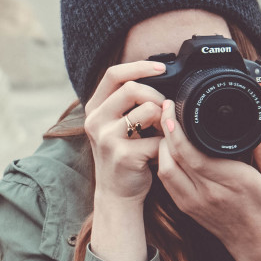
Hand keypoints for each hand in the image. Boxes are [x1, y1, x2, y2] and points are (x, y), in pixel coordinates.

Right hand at [84, 61, 165, 260]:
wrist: (116, 193)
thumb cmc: (122, 155)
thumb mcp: (115, 125)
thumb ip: (127, 103)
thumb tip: (159, 77)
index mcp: (94, 109)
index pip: (113, 75)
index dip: (139, 67)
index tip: (161, 68)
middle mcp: (95, 121)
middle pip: (131, 89)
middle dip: (157, 95)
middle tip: (165, 109)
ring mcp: (107, 138)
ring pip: (147, 110)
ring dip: (163, 118)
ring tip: (163, 131)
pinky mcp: (123, 155)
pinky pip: (157, 138)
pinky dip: (166, 144)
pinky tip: (162, 151)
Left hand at [157, 101, 260, 260]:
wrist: (258, 245)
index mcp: (230, 181)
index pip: (192, 154)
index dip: (176, 131)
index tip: (171, 110)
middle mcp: (206, 192)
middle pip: (172, 159)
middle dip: (164, 133)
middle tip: (164, 111)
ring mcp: (192, 202)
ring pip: (164, 171)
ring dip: (160, 148)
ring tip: (165, 128)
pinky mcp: (186, 207)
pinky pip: (166, 182)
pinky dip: (163, 163)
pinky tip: (166, 150)